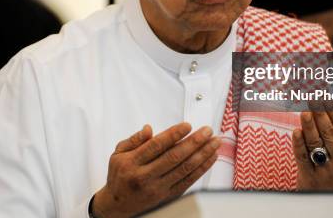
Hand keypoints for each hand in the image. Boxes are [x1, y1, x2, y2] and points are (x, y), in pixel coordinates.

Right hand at [91, 122, 220, 217]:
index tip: (187, 125)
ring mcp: (158, 188)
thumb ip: (133, 140)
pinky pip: (188, 181)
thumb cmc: (119, 176)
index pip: (156, 146)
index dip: (173, 134)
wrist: (118, 206)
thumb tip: (148, 129)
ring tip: (214, 142)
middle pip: (174, 157)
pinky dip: (202, 169)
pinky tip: (210, 158)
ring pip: (184, 169)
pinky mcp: (168, 197)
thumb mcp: (117, 154)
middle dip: (194, 142)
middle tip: (207, 131)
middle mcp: (145, 176)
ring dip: (202, 154)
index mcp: (132, 163)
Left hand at [292, 101, 332, 191]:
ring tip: (305, 111)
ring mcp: (325, 169)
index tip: (325, 98)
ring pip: (316, 143)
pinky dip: (299, 143)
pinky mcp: (309, 176)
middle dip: (320, 114)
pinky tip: (296, 130)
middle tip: (313, 99)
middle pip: (329, 134)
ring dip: (310, 125)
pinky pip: (303, 156)